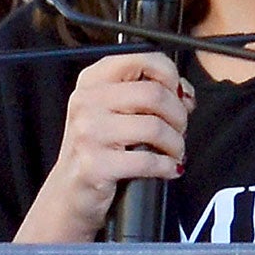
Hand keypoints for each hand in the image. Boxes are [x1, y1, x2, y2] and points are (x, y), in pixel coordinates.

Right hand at [0, 53, 191, 254]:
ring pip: (156, 127)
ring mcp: (87, 133)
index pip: (143, 60)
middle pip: (155, 95)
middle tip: (180, 132)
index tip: (179, 96)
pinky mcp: (94, 165)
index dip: (171, 77)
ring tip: (175, 153)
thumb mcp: (116, 113)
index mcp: (92, 80)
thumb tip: (185, 94)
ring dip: (177, 144)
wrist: (69, 195)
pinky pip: (148, 160)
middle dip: (179, 116)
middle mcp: (85, 101)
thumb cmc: (99, 151)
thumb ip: (147, 95)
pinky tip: (169, 169)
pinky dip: (168, 166)